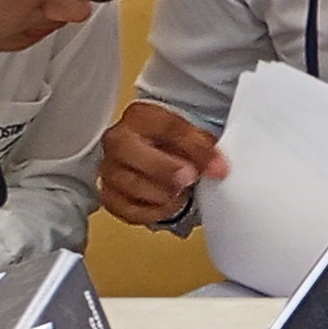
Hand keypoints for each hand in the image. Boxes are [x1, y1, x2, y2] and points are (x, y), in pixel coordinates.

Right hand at [97, 101, 226, 225]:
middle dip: (164, 168)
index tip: (217, 167)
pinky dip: (153, 212)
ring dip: (162, 194)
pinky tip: (168, 205)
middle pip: (129, 151)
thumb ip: (205, 149)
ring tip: (181, 193)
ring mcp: (109, 168)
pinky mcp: (109, 195)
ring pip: (129, 184)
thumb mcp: (193, 138)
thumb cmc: (172, 145)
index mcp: (140, 116)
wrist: (157, 157)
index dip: (194, 148)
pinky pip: (127, 210)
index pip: (165, 127)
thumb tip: (219, 169)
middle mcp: (117, 140)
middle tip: (189, 180)